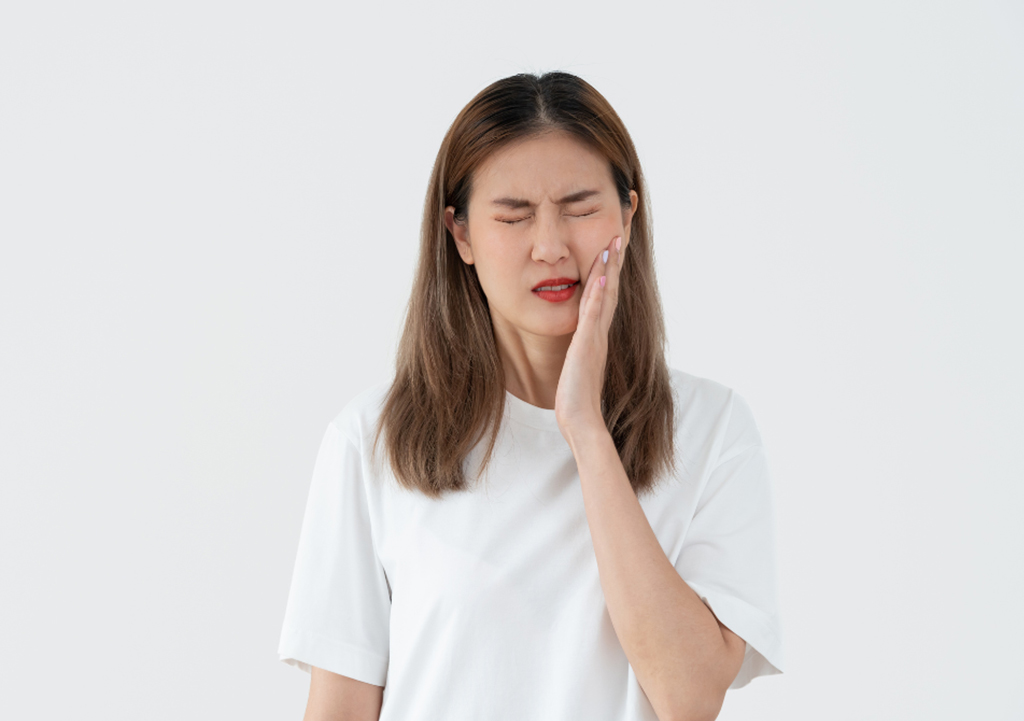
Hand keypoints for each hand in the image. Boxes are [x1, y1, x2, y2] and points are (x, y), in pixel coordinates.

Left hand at [554, 234, 623, 442]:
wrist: (581, 420)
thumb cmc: (576, 398)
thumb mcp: (577, 366)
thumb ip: (580, 350)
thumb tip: (580, 343)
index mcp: (596, 336)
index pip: (605, 297)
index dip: (609, 272)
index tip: (611, 249)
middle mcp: (599, 334)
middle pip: (611, 290)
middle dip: (614, 262)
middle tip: (618, 234)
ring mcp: (595, 339)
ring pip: (605, 297)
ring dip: (609, 270)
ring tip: (612, 244)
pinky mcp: (587, 347)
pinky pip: (593, 317)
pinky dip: (599, 296)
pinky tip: (601, 278)